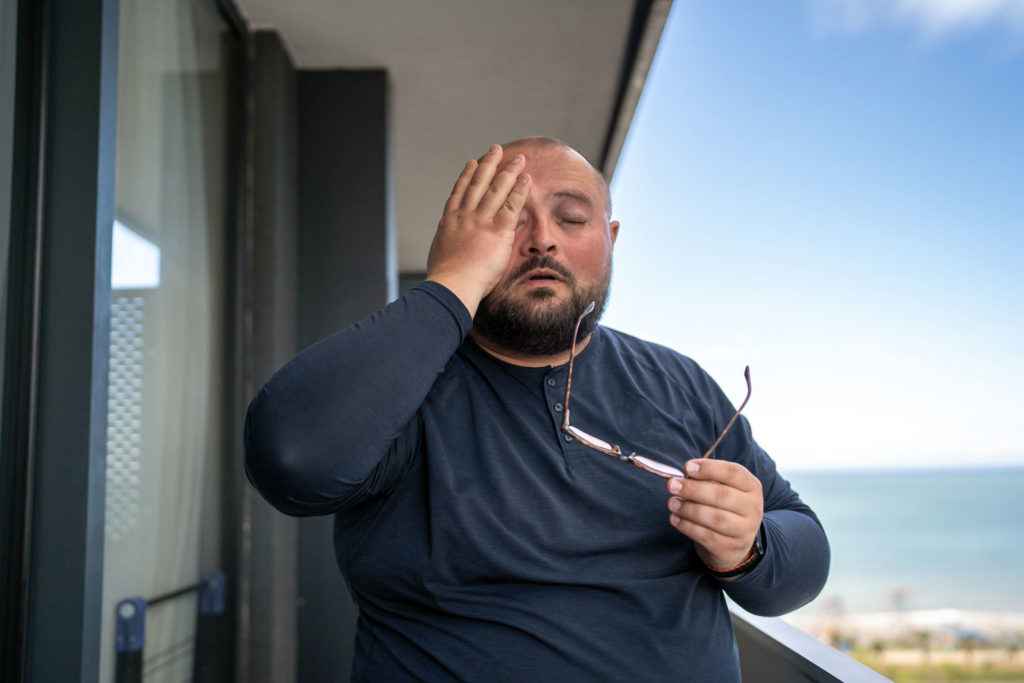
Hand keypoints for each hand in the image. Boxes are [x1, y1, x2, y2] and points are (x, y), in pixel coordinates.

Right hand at [426, 144, 531, 315]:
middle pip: (478, 183)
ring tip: (518, 159)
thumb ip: (451, 242)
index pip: (459, 191)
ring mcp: (480, 222)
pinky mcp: (496, 232)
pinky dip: (519, 191)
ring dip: (508, 171)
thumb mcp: (442, 253)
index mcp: (449, 221)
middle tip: (497, 149)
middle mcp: (464, 216)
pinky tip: (526, 180)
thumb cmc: (445, 278)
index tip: (472, 161)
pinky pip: (511, 206)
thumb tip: (457, 241)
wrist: (451, 285)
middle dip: (489, 164)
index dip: (467, 175)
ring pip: (496, 189)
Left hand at [666, 458, 762, 571]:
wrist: (734, 544)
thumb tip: (683, 477)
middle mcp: (753, 508)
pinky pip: (707, 536)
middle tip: (672, 485)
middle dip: (693, 489)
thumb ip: (706, 480)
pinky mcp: (730, 548)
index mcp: (751, 487)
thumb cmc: (723, 507)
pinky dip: (687, 526)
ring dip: (689, 509)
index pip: (733, 473)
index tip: (687, 467)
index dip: (709, 468)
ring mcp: (744, 530)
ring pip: (715, 518)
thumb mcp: (722, 489)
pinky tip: (675, 518)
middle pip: (722, 495)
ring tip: (672, 503)